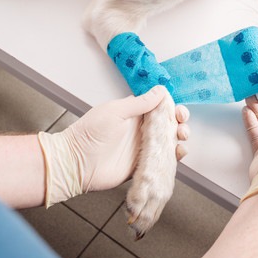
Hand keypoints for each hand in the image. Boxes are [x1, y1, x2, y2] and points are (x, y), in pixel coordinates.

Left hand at [38, 86, 189, 206]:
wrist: (76, 163)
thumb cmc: (89, 134)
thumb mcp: (115, 111)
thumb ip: (139, 103)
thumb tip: (160, 91)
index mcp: (135, 114)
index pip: (160, 108)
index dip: (173, 108)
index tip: (178, 111)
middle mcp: (141, 131)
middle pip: (169, 124)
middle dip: (180, 123)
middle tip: (181, 124)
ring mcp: (144, 149)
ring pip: (170, 142)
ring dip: (180, 138)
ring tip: (181, 137)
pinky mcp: (144, 166)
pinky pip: (164, 160)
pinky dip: (174, 157)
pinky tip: (178, 153)